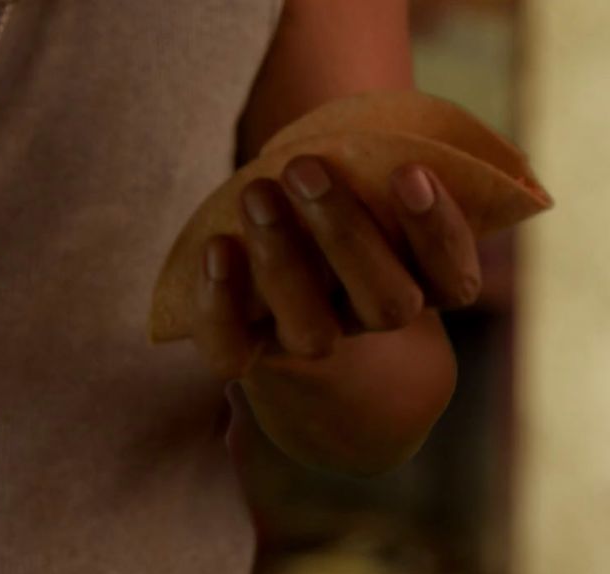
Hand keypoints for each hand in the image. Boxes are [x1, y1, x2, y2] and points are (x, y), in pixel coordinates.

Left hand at [192, 155, 481, 380]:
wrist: (273, 242)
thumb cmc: (335, 187)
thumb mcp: (369, 168)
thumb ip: (388, 154)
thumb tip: (399, 125)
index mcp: (422, 280)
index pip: (454, 279)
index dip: (438, 232)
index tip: (408, 171)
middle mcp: (371, 317)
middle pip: (387, 305)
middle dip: (346, 234)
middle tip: (303, 168)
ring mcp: (309, 340)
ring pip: (312, 331)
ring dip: (283, 261)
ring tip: (256, 192)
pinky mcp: (247, 351)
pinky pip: (233, 353)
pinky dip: (219, 305)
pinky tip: (215, 247)